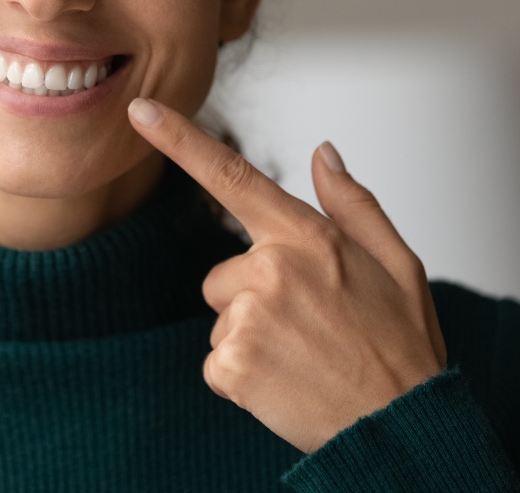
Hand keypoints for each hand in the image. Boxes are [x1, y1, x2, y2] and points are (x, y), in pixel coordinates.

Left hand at [127, 97, 446, 452]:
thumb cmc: (399, 346)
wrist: (402, 431)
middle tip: (307, 327)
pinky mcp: (233, 365)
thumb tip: (323, 152)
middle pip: (222, 275)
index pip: (230, 173)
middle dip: (253, 298)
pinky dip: (242, 376)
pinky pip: (216, 361)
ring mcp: (248, 317)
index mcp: (305, 235)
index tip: (138, 110)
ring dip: (250, 337)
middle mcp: (269, 268)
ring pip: (222, 317)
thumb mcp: (396, 262)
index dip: (178, 138)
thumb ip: (351, 202)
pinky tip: (285, 382)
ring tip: (301, 356)